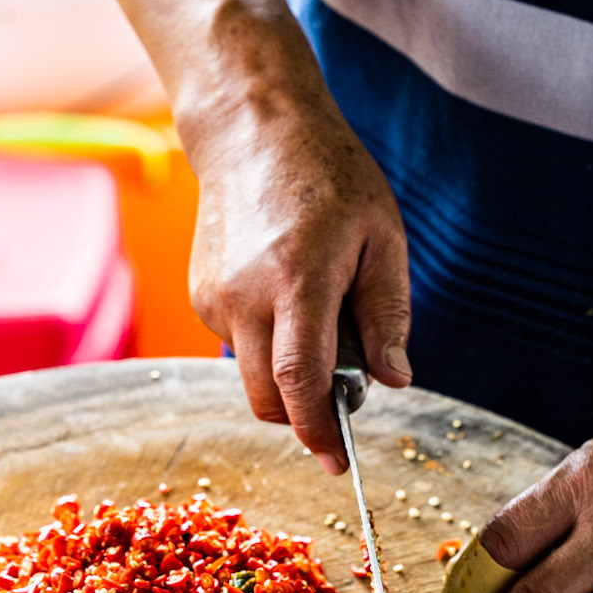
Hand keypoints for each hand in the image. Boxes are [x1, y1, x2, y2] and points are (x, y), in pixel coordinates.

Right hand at [184, 87, 411, 470]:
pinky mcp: (200, 294)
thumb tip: (393, 381)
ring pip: (249, 376)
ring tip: (319, 322)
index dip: (320, 432)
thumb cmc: (329, 176)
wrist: (252, 130)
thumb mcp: (381, 236)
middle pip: (266, 397)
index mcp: (298, 279)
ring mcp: (213, 296)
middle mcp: (245, 294)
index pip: (300, 382)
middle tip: (343, 396)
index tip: (338, 462)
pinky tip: (285, 296)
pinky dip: (265, 344)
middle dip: (303, 417)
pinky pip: (237, 345)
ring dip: (285, 379)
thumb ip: (387, 313)